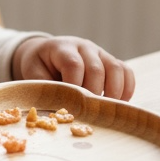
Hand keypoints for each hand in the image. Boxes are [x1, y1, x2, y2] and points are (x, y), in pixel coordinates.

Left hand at [13, 35, 134, 100]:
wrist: (46, 52)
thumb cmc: (39, 67)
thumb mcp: (33, 74)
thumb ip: (44, 89)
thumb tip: (52, 112)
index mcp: (61, 48)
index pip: (73, 64)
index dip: (75, 85)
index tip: (72, 105)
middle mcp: (83, 47)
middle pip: (96, 68)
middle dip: (93, 93)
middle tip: (88, 113)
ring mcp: (100, 53)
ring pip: (116, 69)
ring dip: (114, 93)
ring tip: (105, 111)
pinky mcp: (111, 61)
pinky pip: (126, 72)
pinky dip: (126, 89)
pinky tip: (119, 103)